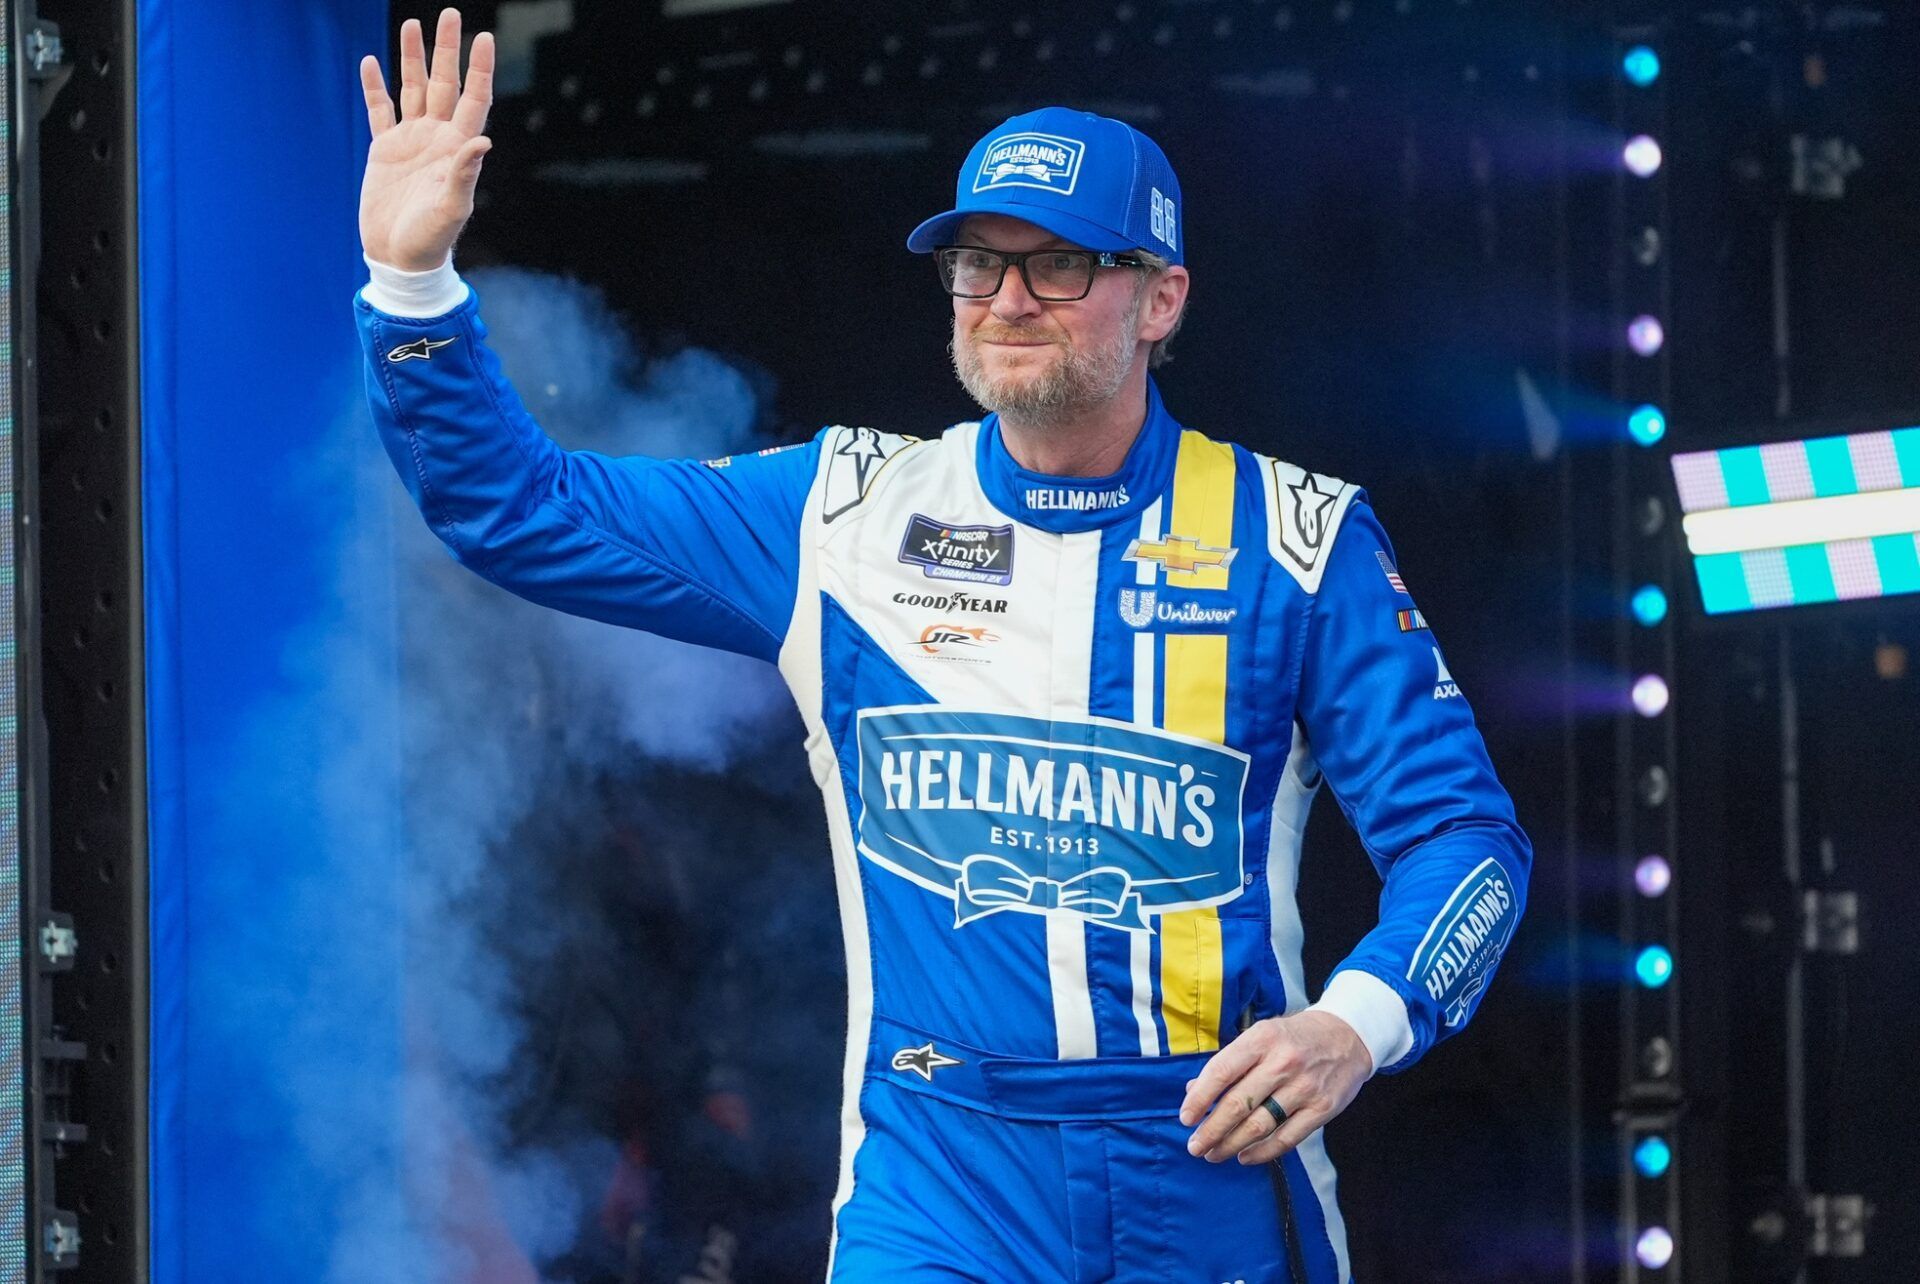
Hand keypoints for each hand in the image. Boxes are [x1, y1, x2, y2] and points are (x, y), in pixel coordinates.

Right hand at [357, 8, 494, 270]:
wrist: (400, 258)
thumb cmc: (431, 240)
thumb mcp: (451, 208)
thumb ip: (464, 173)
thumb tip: (482, 140)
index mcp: (457, 148)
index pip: (473, 98)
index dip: (479, 69)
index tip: (484, 37)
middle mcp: (436, 138)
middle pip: (443, 84)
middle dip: (446, 50)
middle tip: (450, 14)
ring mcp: (410, 141)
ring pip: (412, 89)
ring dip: (412, 58)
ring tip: (411, 24)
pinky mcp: (384, 150)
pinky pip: (380, 110)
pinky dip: (375, 87)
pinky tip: (371, 62)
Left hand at [1177, 1010, 1370, 1164]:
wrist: (1348, 1036)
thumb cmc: (1294, 1037)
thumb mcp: (1260, 1036)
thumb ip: (1228, 1063)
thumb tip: (1192, 1090)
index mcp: (1261, 1039)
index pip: (1221, 1072)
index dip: (1199, 1099)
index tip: (1186, 1118)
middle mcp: (1282, 1062)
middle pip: (1238, 1104)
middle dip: (1211, 1130)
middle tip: (1195, 1146)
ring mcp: (1304, 1087)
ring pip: (1260, 1125)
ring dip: (1231, 1145)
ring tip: (1214, 1154)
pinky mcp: (1322, 1109)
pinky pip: (1287, 1138)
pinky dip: (1262, 1152)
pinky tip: (1244, 1157)